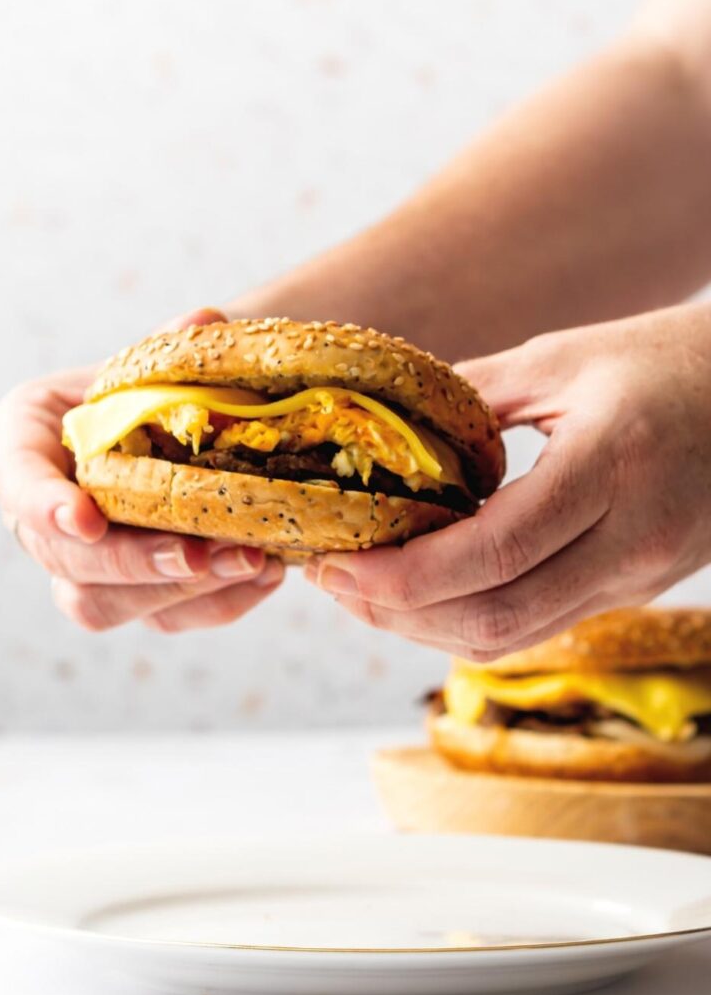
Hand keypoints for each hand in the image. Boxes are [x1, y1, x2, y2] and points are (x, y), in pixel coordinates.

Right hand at [0, 308, 283, 631]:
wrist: (168, 424)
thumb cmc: (143, 387)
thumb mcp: (147, 361)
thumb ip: (169, 347)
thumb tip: (208, 323)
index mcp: (24, 445)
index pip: (16, 480)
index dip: (43, 505)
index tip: (87, 519)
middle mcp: (40, 517)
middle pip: (67, 562)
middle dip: (137, 563)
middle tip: (201, 555)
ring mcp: (82, 564)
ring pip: (107, 606)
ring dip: (181, 592)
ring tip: (251, 561)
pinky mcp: (132, 594)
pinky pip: (164, 618)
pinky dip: (218, 601)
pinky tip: (265, 573)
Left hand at [305, 303, 710, 659]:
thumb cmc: (661, 360)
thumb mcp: (561, 358)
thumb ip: (471, 394)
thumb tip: (384, 424)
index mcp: (612, 465)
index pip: (496, 551)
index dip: (406, 575)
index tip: (338, 563)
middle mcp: (633, 539)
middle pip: (498, 616)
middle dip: (398, 614)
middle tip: (333, 582)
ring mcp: (640, 575)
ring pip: (516, 636)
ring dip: (426, 628)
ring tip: (363, 593)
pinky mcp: (637, 589)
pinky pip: (541, 626)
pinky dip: (471, 619)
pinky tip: (425, 592)